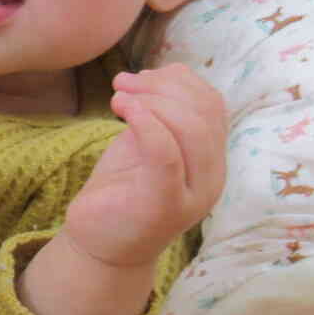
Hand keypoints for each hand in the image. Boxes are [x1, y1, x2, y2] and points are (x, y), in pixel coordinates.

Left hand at [63, 64, 227, 270]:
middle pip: (204, 112)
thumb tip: (172, 70)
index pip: (213, 105)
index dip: (179, 80)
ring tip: (119, 97)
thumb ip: (165, 112)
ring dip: (151, 100)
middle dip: (161, 87)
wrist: (100, 244)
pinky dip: (146, 123)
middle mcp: (212, 178)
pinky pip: (166, 154)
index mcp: (212, 159)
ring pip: (191, 128)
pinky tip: (123, 109)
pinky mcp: (166, 206)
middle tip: (123, 85)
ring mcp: (193, 195)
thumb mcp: (147, 142)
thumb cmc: (121, 190)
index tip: (140, 76)